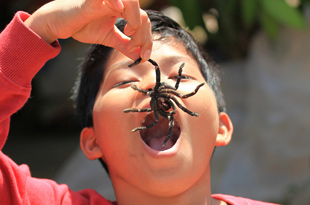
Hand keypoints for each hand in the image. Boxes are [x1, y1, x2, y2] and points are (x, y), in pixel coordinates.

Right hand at [24, 0, 151, 59]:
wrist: (59, 23)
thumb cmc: (82, 26)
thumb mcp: (108, 38)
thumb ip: (124, 45)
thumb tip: (139, 57)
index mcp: (122, 10)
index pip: (143, 22)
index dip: (147, 40)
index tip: (144, 57)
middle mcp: (118, 3)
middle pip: (142, 15)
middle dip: (143, 36)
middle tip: (134, 48)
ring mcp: (107, 0)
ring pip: (131, 2)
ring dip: (135, 20)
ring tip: (128, 33)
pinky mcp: (92, 0)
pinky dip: (116, 0)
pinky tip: (119, 10)